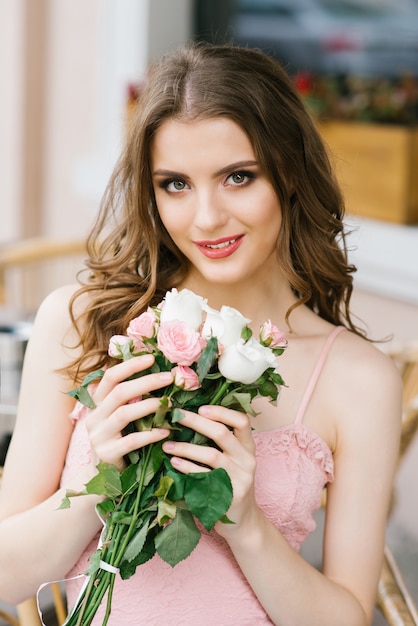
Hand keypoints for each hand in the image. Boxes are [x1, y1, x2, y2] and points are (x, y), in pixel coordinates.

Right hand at [85, 355, 172, 471]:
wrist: (105, 477)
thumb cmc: (120, 440)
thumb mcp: (121, 416)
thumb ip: (132, 398)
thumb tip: (159, 374)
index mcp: (98, 403)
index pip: (110, 377)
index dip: (129, 366)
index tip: (151, 358)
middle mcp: (94, 417)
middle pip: (119, 392)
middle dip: (146, 382)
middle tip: (169, 377)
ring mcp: (98, 436)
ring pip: (123, 414)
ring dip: (149, 406)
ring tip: (169, 403)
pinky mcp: (106, 454)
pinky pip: (130, 441)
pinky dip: (150, 435)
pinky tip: (165, 432)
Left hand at [162, 405, 258, 534]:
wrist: (243, 521)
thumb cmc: (232, 483)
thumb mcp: (234, 460)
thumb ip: (221, 442)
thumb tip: (190, 416)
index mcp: (248, 446)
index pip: (241, 421)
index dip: (221, 412)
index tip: (201, 408)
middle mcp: (247, 460)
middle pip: (222, 434)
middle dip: (196, 422)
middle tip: (176, 416)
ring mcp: (240, 478)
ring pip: (211, 455)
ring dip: (186, 447)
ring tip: (166, 444)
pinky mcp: (230, 496)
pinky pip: (204, 478)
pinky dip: (187, 468)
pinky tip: (174, 463)